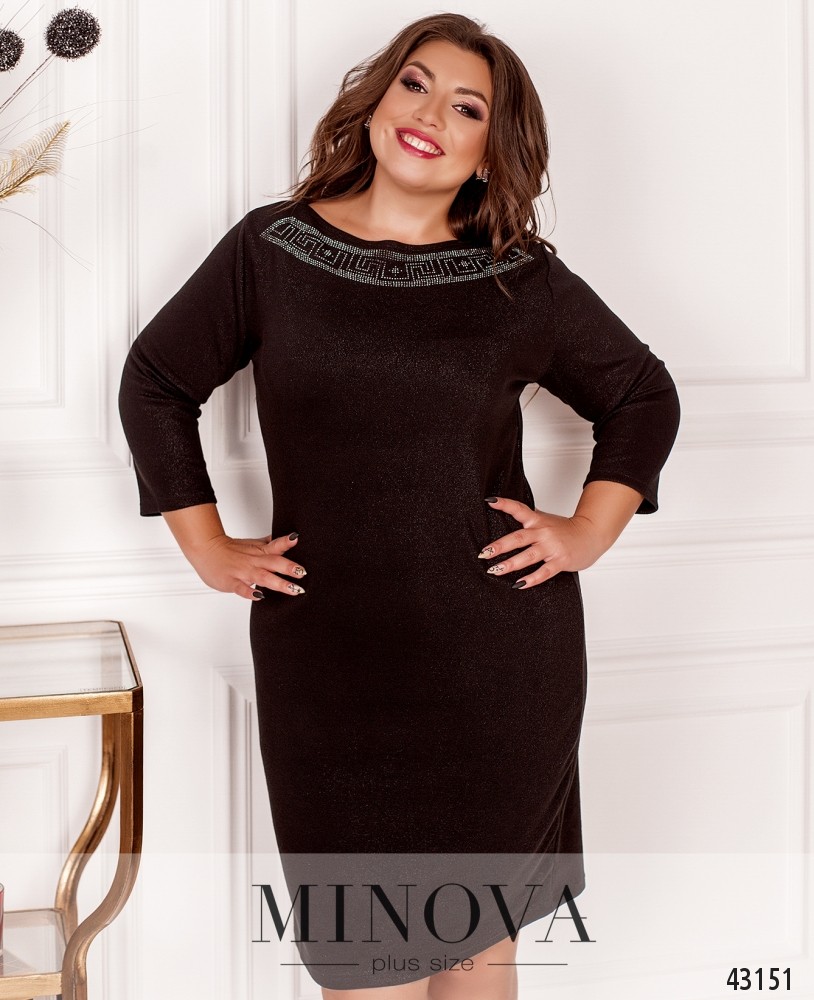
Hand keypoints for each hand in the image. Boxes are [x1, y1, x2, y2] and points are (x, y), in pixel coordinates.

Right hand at [186, 531, 306, 600]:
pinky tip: (259, 596)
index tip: (296, 539)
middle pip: (273, 563)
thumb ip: (269, 544)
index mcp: (259, 551)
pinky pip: (241, 588)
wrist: (206, 549)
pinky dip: (249, 592)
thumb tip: (285, 540)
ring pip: (262, 577)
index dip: (286, 543)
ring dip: (278, 583)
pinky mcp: (231, 582)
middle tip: (302, 572)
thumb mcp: (252, 544)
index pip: (275, 545)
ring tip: (292, 589)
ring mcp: (242, 572)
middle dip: (289, 568)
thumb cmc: (229, 549)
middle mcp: (254, 561)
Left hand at [478, 496, 607, 588]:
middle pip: (518, 538)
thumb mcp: (546, 520)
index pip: (519, 509)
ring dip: (511, 564)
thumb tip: (507, 519)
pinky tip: (519, 584)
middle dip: (499, 546)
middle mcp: (543, 532)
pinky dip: (531, 579)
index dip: (504, 504)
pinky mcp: (560, 561)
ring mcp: (552, 547)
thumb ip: (528, 521)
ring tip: (495, 570)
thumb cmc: (565, 530)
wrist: (591, 534)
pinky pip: (544, 572)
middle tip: (484, 553)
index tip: (490, 502)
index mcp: (537, 520)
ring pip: (528, 556)